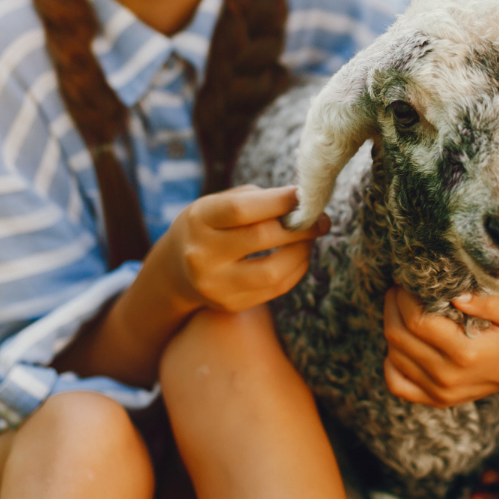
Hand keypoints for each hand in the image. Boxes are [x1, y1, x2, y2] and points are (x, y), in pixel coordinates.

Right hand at [152, 185, 328, 313]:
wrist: (176, 269)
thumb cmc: (209, 226)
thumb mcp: (218, 203)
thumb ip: (257, 199)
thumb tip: (303, 203)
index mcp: (199, 219)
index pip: (242, 209)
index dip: (279, 201)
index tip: (307, 194)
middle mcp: (202, 254)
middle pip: (262, 238)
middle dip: (300, 227)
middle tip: (321, 218)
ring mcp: (215, 284)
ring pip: (273, 272)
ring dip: (302, 252)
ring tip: (310, 238)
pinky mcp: (231, 304)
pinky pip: (276, 290)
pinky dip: (295, 270)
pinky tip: (299, 255)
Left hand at [382, 288, 498, 407]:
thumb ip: (489, 304)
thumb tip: (457, 296)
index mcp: (467, 353)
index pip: (417, 322)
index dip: (404, 297)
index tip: (408, 280)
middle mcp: (449, 376)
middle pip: (399, 338)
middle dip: (392, 307)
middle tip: (400, 288)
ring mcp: (442, 392)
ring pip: (393, 357)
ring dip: (391, 327)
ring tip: (402, 308)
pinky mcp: (437, 400)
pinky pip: (397, 384)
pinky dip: (391, 362)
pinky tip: (402, 344)